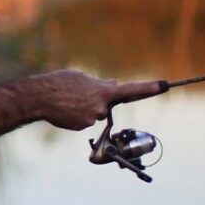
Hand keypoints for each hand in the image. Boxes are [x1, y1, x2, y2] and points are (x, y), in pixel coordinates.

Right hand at [35, 70, 163, 129]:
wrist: (40, 98)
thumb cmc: (60, 83)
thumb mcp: (82, 78)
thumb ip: (100, 84)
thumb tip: (112, 85)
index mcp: (103, 92)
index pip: (131, 90)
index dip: (148, 88)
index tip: (164, 86)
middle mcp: (100, 108)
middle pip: (106, 105)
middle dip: (97, 100)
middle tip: (79, 93)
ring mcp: (91, 119)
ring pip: (94, 113)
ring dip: (84, 107)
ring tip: (68, 100)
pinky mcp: (81, 127)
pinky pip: (84, 120)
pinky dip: (77, 115)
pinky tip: (65, 109)